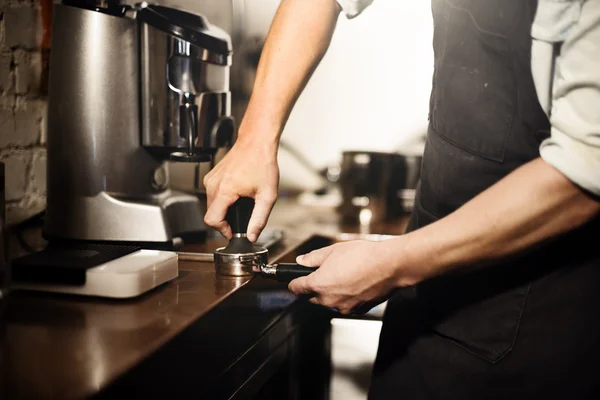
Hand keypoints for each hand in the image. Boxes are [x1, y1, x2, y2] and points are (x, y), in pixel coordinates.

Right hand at [203, 137, 278, 240]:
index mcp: (225, 190)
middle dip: (225, 221)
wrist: (256, 143)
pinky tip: (237, 194)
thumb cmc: (262, 163)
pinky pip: (212, 194)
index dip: (222, 230)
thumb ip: (259, 219)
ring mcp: (211, 179)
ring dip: (224, 210)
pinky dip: (223, 199)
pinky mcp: (211, 176)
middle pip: (211, 214)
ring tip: (241, 204)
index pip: (212, 220)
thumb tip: (252, 236)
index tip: (233, 232)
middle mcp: (213, 184)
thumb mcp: (267, 196)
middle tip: (242, 219)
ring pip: (211, 205)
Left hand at [288, 240, 402, 314]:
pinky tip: (355, 284)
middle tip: (326, 273)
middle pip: (312, 297)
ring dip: (332, 293)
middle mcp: (329, 300)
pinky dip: (346, 298)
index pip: (296, 288)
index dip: (294, 282)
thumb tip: (302, 261)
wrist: (389, 266)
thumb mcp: (333, 250)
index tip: (295, 280)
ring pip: (329, 302)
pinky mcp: (357, 310)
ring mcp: (343, 307)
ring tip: (345, 276)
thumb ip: (313, 258)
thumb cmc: (363, 256)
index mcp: (318, 284)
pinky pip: (345, 306)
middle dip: (315, 287)